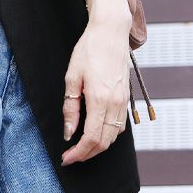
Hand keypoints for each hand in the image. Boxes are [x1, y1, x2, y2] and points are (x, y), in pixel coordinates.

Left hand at [60, 18, 129, 165]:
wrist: (110, 33)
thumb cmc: (88, 51)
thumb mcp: (72, 77)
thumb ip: (71, 107)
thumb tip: (69, 132)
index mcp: (100, 100)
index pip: (91, 138)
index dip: (79, 153)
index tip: (66, 158)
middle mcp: (115, 104)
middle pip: (104, 143)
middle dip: (87, 154)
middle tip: (70, 157)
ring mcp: (123, 102)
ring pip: (113, 137)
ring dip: (98, 147)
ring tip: (80, 148)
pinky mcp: (126, 98)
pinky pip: (119, 125)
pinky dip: (107, 135)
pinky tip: (95, 133)